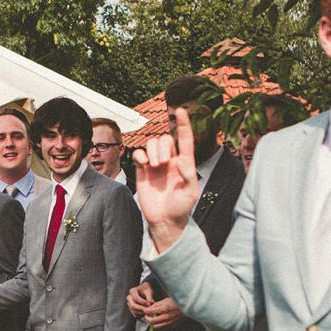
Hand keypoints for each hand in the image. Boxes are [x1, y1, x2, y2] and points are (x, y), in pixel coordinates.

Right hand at [126, 282, 153, 318]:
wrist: (147, 292)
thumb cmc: (148, 290)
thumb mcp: (149, 292)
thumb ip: (150, 298)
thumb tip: (151, 303)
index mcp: (132, 291)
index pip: (136, 298)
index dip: (143, 302)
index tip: (149, 304)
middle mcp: (129, 298)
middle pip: (133, 305)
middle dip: (141, 308)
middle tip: (149, 310)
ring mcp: (129, 304)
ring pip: (134, 311)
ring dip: (142, 312)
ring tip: (149, 311)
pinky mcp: (132, 309)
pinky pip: (135, 314)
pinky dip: (141, 315)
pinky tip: (147, 313)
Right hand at [133, 107, 201, 250]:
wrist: (164, 221)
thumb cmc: (181, 208)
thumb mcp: (191, 192)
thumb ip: (189, 174)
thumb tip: (182, 158)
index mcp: (185, 163)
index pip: (185, 139)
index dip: (183, 124)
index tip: (180, 110)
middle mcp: (170, 160)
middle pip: (165, 139)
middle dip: (162, 147)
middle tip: (162, 164)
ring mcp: (156, 165)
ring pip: (151, 143)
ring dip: (152, 151)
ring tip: (154, 167)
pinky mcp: (143, 171)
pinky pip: (139, 153)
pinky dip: (140, 155)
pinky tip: (143, 165)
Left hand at [142, 296, 185, 329]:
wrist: (188, 306)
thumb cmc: (178, 302)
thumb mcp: (166, 300)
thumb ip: (157, 304)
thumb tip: (149, 308)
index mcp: (164, 308)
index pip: (149, 312)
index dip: (145, 311)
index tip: (145, 310)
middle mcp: (167, 316)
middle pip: (151, 321)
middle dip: (147, 318)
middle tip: (147, 315)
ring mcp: (170, 322)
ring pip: (156, 326)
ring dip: (152, 323)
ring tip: (153, 318)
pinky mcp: (172, 325)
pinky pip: (162, 326)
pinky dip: (159, 324)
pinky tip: (160, 319)